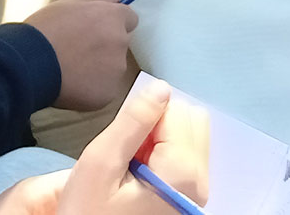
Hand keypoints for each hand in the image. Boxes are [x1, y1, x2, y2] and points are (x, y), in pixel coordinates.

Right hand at [0, 83, 210, 214]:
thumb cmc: (89, 211)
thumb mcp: (100, 164)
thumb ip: (132, 122)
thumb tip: (161, 87)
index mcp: (182, 173)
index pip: (176, 110)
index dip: (145, 117)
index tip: (124, 142)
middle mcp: (201, 181)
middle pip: (192, 119)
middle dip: (158, 125)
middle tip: (129, 153)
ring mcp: (198, 190)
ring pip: (190, 134)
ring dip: (161, 139)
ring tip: (133, 165)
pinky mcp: (190, 195)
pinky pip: (186, 155)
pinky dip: (164, 155)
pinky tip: (140, 175)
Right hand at [26, 0, 138, 111]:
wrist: (30, 63)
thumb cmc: (45, 30)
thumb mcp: (66, 5)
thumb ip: (96, 1)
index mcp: (113, 18)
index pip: (129, 19)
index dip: (113, 24)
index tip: (97, 30)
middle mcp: (121, 42)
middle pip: (120, 44)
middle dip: (105, 46)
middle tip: (78, 52)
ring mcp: (117, 70)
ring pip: (113, 68)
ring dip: (99, 69)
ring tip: (71, 71)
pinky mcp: (108, 93)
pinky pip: (104, 89)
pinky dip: (92, 89)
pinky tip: (72, 86)